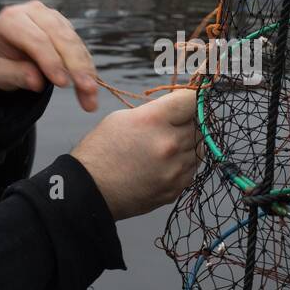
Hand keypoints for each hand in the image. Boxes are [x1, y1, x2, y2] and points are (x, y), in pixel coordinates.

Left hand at [0, 1, 98, 110]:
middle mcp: (34, 12)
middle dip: (77, 65)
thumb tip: (37, 82)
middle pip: (61, 37)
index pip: (36, 39)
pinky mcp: (64, 25)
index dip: (52, 61)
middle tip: (88, 90)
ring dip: (86, 69)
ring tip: (92, 95)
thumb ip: (15, 75)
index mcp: (11, 20)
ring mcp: (52, 16)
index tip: (63, 84)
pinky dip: (87, 66)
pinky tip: (91, 85)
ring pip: (74, 41)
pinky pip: (79, 46)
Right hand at [71, 89, 201, 219]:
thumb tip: (177, 111)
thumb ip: (155, 112)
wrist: (90, 191)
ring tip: (166, 146)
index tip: (187, 101)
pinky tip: (165, 163)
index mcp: (153, 121)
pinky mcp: (176, 187)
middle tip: (171, 126)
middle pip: (198, 123)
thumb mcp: (122, 118)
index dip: (190, 98)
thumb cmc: (100, 151)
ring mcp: (175, 169)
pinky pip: (192, 168)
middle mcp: (169, 144)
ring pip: (199, 147)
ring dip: (188, 143)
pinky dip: (184, 163)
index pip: (191, 100)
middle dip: (187, 122)